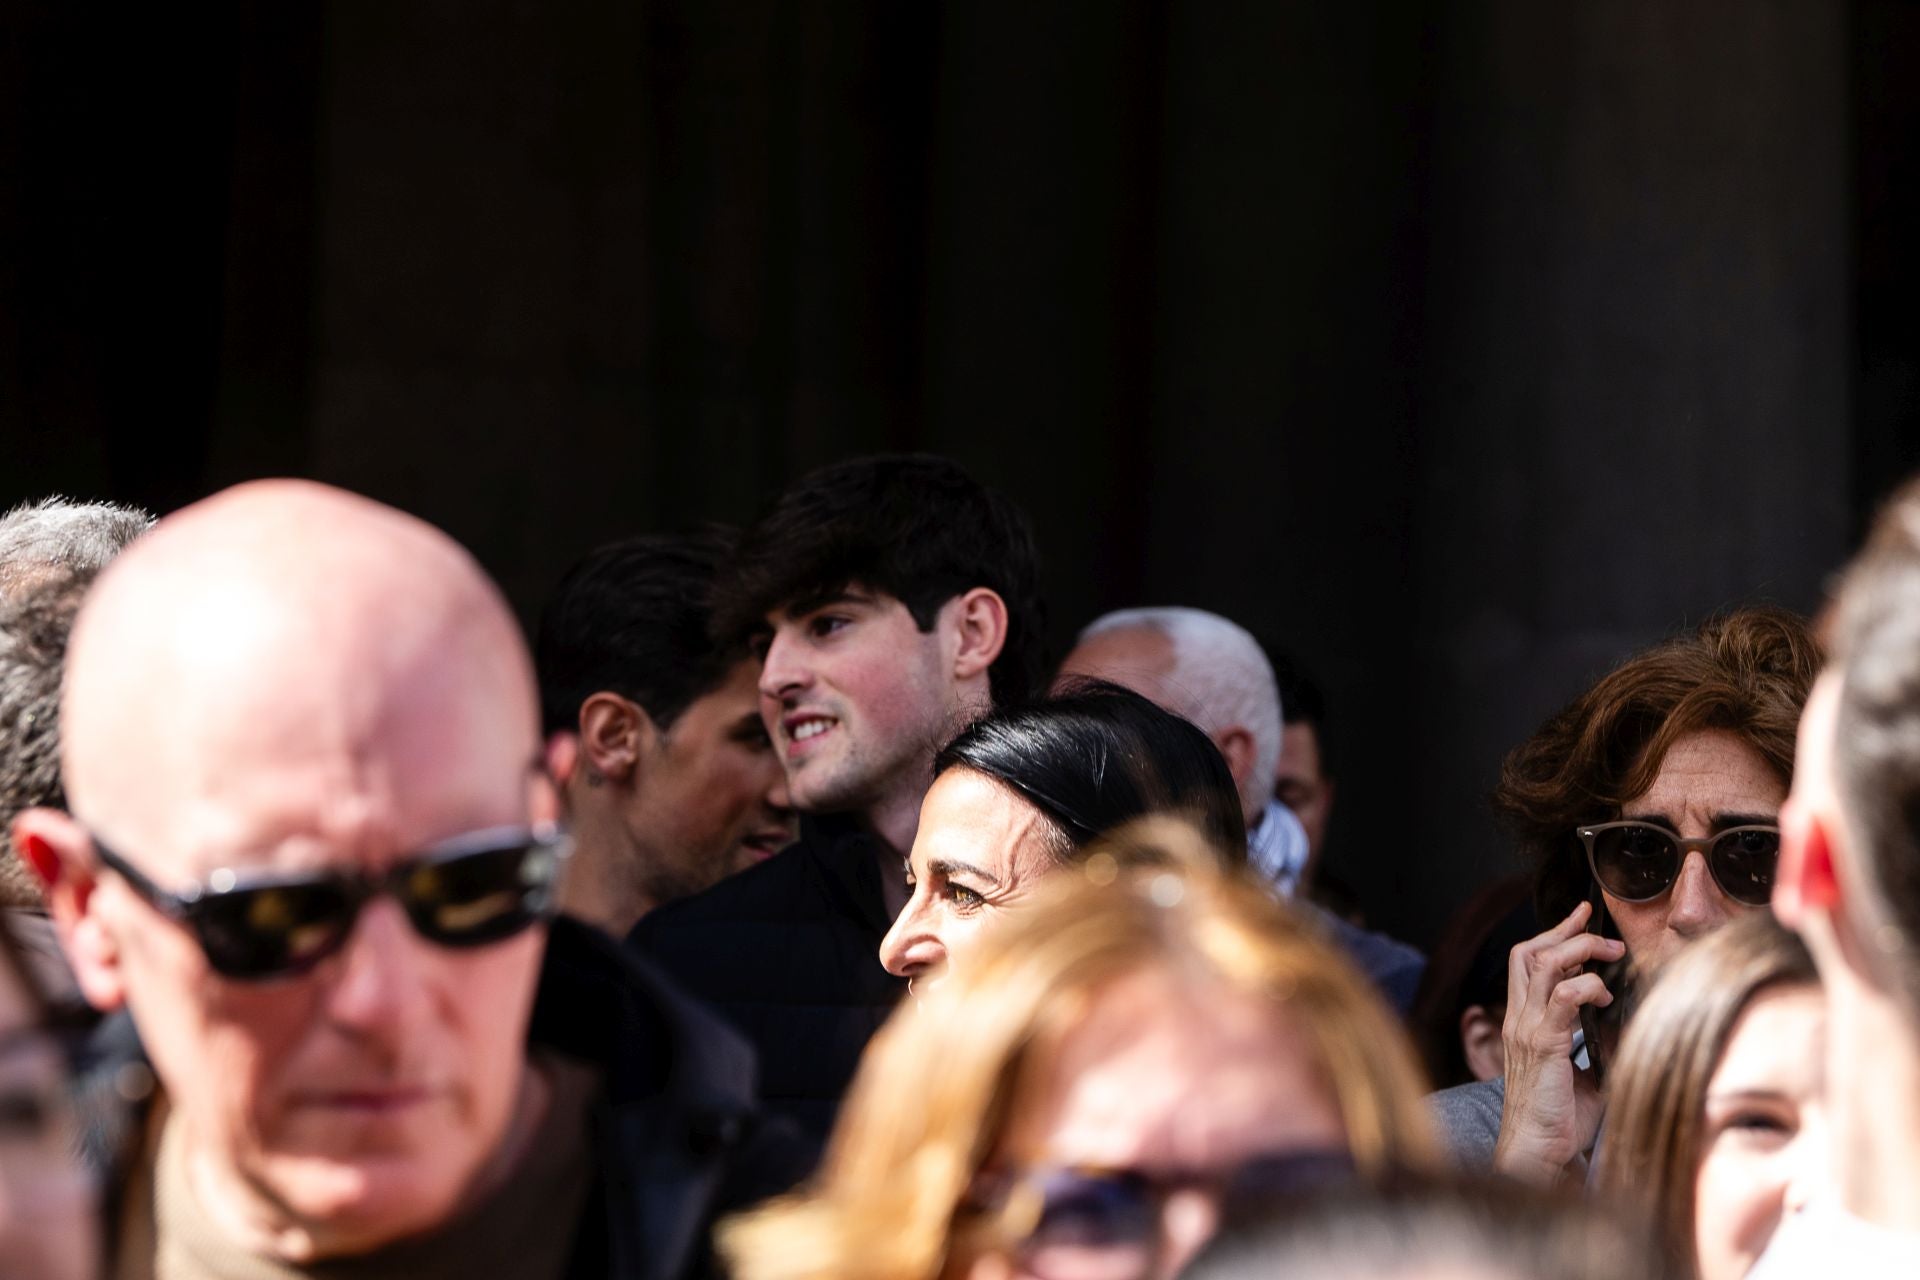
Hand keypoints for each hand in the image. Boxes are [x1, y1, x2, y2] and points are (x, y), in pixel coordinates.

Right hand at [1492, 900, 1624, 1183]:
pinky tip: (1605, 995)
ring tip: (1609, 952)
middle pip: (1528, 952)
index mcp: (1524, 1022)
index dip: (1554, 934)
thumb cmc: (1561, 1118)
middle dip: (1565, 931)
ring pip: (1543, 964)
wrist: (1539, 1149)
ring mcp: (1527, 1029)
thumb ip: (1597, 1045)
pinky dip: (1587, 985)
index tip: (1582, 918)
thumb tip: (1626, 1025)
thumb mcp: (1585, 1073)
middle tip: (1598, 926)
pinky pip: (1563, 997)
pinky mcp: (1542, 1043)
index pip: (1528, 962)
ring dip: (1579, 950)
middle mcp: (1519, 1019)